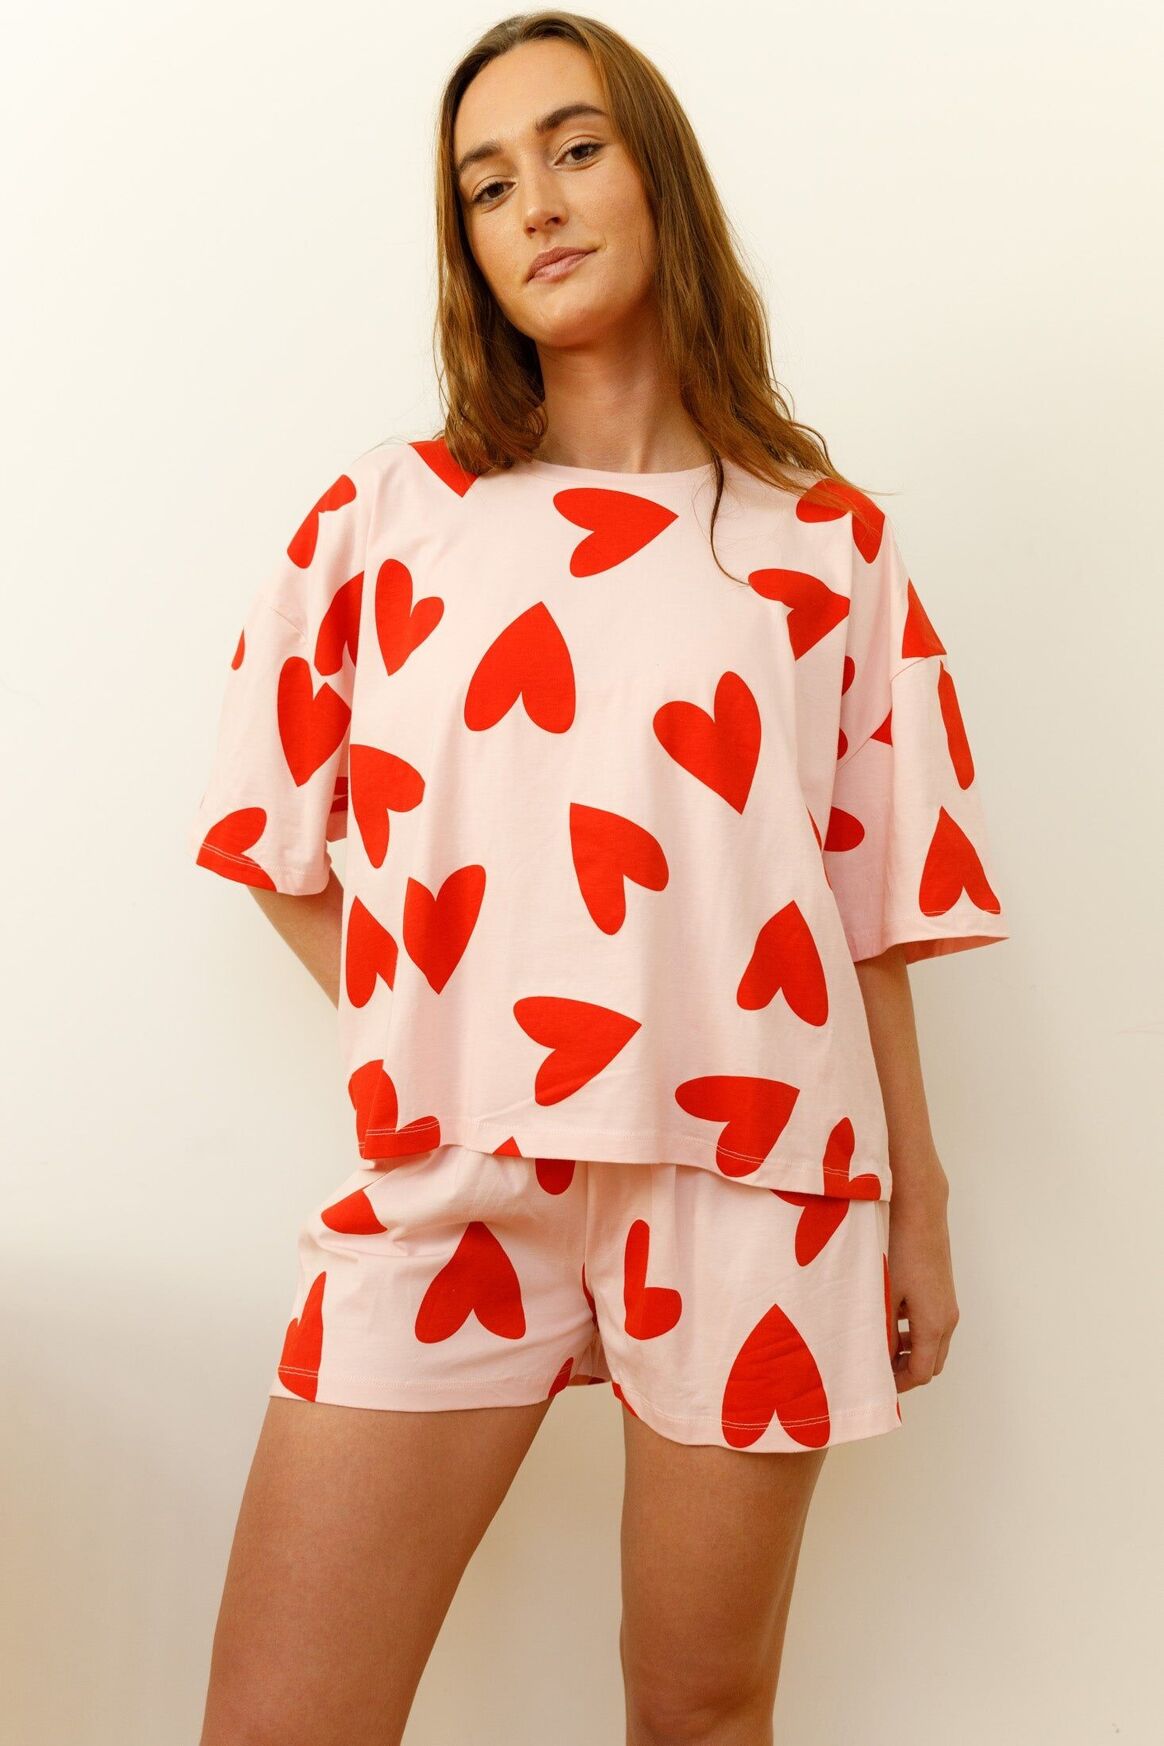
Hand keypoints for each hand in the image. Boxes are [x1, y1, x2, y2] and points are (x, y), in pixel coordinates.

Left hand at [886, 1173, 958, 1392]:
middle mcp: (947, 1318)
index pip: (920, 1373)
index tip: (875, 1384)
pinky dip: (914, 1331)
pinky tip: (889, 1315)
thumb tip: (876, 1360)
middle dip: (905, 1371)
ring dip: (909, 1350)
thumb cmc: (899, 1249)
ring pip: (932, 1343)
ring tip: (879, 1342)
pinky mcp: (943, 1289)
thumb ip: (882, 1331)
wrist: (919, 1209)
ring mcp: (948, 1303)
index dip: (897, 1384)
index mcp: (934, 1325)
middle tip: (876, 1368)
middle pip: (931, 1363)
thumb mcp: (884, 1294)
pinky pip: (932, 1323)